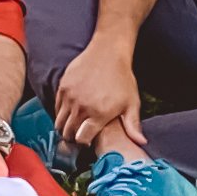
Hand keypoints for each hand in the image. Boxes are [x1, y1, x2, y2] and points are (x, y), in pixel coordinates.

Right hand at [50, 42, 148, 159]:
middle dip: (73, 138)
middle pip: (68, 133)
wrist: (108, 52)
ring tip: (74, 126)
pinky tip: (70, 112)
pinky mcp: (62, 87)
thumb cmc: (122, 78)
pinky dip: (60, 113)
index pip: (82, 139)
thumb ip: (133, 125)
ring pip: (59, 122)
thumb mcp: (132, 103)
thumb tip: (141, 143)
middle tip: (79, 135)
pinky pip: (56, 108)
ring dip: (64, 127)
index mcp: (99, 114)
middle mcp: (82, 107)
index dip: (84, 143)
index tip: (88, 141)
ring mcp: (70, 97)